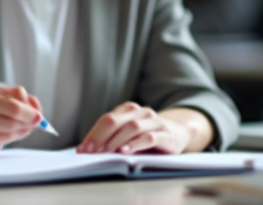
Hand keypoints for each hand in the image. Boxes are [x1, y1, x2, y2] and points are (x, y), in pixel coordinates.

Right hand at [0, 85, 42, 156]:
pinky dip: (4, 139)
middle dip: (27, 124)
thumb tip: (35, 107)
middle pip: (12, 124)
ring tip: (18, 126)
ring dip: (19, 132)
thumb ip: (16, 95)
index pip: (13, 108)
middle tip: (33, 122)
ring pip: (7, 136)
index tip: (39, 116)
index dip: (30, 113)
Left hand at [77, 102, 193, 154]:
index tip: (82, 149)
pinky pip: (149, 137)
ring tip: (105, 151)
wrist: (180, 133)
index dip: (93, 134)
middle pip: (115, 121)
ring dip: (116, 140)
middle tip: (90, 151)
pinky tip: (126, 152)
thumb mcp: (130, 134)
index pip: (106, 119)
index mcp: (128, 110)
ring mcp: (154, 122)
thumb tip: (88, 150)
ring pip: (132, 127)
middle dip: (100, 136)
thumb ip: (113, 138)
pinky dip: (136, 144)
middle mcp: (140, 113)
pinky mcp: (166, 135)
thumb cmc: (148, 136)